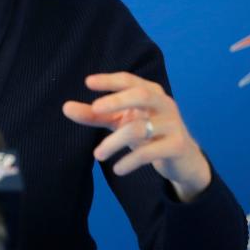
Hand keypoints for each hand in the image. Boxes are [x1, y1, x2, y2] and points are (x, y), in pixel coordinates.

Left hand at [62, 72, 210, 202]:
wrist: (183, 159)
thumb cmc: (148, 133)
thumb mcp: (121, 122)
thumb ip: (95, 115)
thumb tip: (65, 107)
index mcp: (151, 92)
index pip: (129, 81)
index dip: (109, 80)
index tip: (88, 82)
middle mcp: (164, 104)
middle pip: (141, 95)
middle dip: (117, 100)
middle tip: (95, 109)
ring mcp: (173, 124)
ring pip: (139, 128)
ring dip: (114, 142)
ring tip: (98, 155)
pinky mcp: (177, 146)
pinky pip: (149, 152)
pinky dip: (130, 161)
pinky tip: (117, 169)